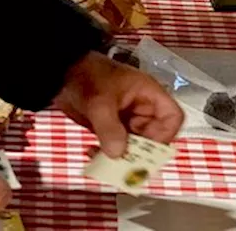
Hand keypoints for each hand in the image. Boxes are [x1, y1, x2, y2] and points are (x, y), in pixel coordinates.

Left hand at [54, 51, 183, 158]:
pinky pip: (117, 147)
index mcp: (148, 95)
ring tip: (104, 162)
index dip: (166, 135)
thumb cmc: (87, 75)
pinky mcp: (111, 128)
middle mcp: (142, 109)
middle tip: (124, 164)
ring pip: (135, 147)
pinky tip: (93, 154)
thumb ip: (109, 128)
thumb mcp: (100, 101)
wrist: (62, 72)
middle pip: (155, 138)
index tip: (148, 149)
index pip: (173, 117)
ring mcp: (127, 120)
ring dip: (122, 157)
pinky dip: (108, 155)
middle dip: (141, 153)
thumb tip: (118, 153)